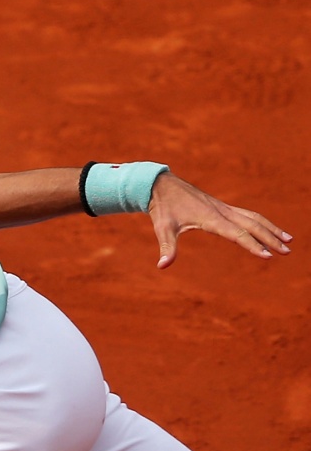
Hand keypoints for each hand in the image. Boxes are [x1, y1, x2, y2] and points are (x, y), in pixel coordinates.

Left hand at [149, 172, 292, 269]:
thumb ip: (166, 247)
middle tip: (287, 251)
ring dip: (271, 228)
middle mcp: (222, 211)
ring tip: (288, 239)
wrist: (161, 185)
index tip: (267, 255)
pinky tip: (267, 230)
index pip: (237, 234)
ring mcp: (223, 208)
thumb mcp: (162, 228)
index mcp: (211, 218)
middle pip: (253, 225)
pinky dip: (260, 222)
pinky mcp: (222, 207)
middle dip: (271, 238)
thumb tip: (162, 265)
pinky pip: (247, 214)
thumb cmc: (163, 208)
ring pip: (254, 217)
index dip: (252, 245)